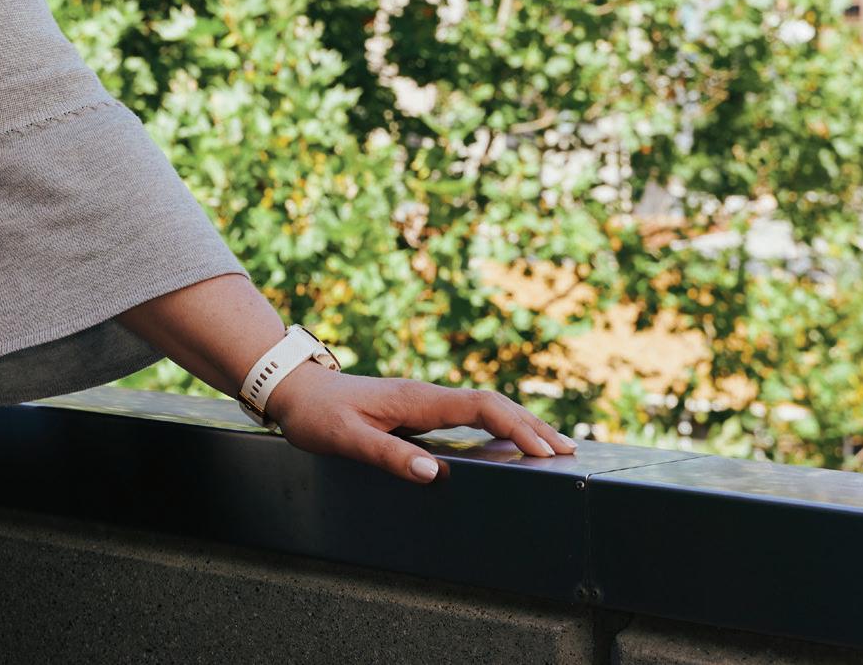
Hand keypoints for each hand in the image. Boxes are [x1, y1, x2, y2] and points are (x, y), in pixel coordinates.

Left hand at [261, 364, 575, 482]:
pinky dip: (498, 426)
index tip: (542, 448)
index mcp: (417, 399)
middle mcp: (427, 396)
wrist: (295, 389)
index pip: (480, 407)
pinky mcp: (419, 409)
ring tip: (554, 448)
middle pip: (492, 404)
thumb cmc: (318, 415)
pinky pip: (469, 414)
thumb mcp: (347, 440)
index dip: (515, 426)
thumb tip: (434, 474)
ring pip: (484, 407)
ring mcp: (425, 401)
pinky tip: (510, 443)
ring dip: (520, 425)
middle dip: (531, 426)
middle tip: (568, 452)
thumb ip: (389, 456)